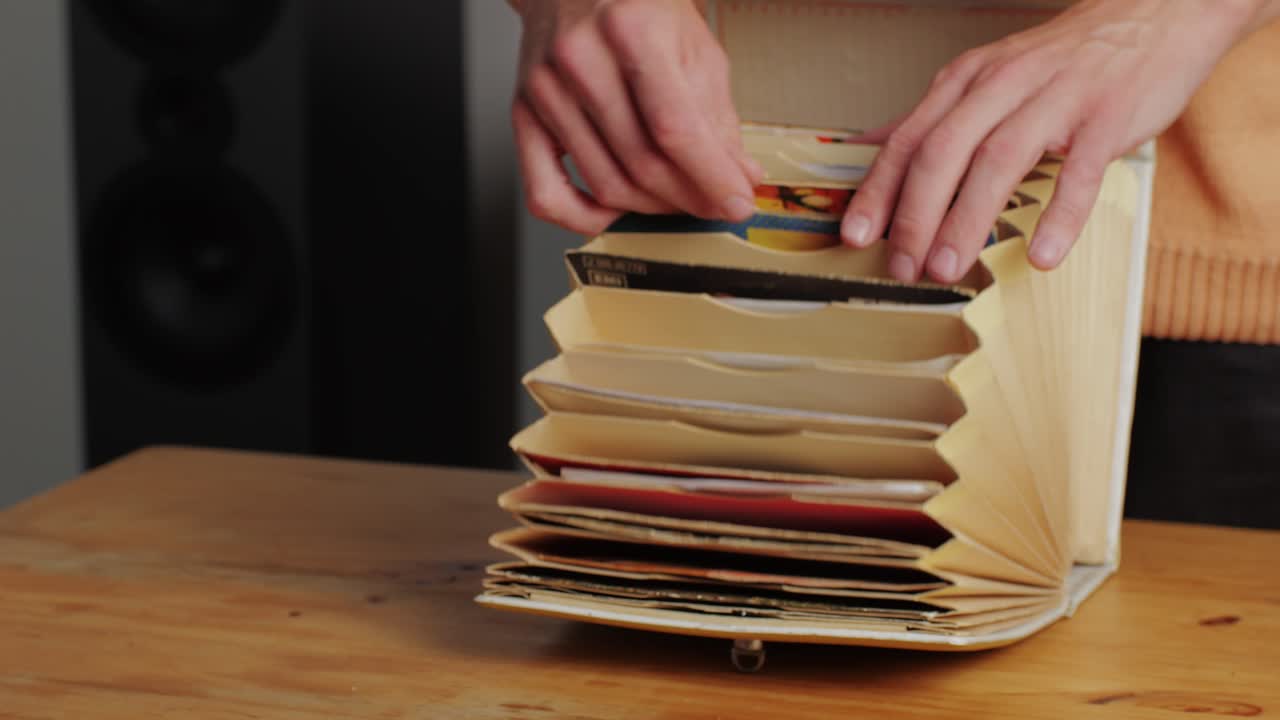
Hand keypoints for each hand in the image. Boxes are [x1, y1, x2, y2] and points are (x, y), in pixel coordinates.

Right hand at [512, 0, 762, 234]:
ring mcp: (546, 89)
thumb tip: (737, 175)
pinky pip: (545, 193)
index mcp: (631, 29)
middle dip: (689, 197)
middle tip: (714, 203)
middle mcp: (581, 58)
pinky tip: (614, 211)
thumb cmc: (636, 4)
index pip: (675, 128)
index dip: (711, 176)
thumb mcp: (692, 44)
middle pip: (641, 163)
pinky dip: (581, 218)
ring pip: (605, 184)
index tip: (736, 203)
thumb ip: (716, 114)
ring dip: (651, 207)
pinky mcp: (523, 112)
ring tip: (676, 198)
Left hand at [840, 0, 1274, 283]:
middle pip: (943, 152)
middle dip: (916, 215)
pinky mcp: (1107, 116)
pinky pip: (1080, 171)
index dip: (879, 190)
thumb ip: (932, 117)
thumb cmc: (1061, 60)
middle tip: (903, 267)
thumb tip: (870, 146)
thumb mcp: (985, 77)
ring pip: (999, 160)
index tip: (855, 235)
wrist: (1152, 16)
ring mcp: (1056, 98)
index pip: (909, 140)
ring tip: (948, 267)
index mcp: (967, 81)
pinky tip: (1041, 254)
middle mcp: (1003, 85)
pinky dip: (1060, 214)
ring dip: (968, 219)